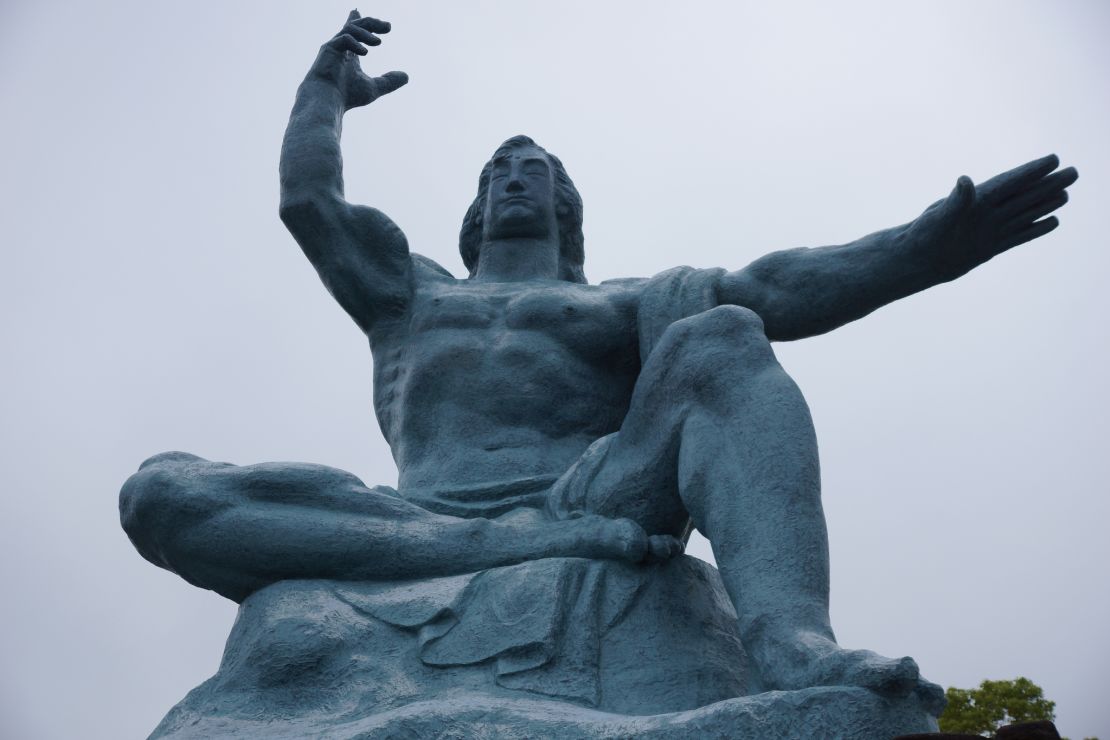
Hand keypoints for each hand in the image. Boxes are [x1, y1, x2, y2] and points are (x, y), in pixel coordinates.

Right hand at [309, 10, 407, 109]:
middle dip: (373, 23)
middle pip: (357, 25)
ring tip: (379, 42)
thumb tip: (406, 76)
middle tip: (388, 27)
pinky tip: (365, 52)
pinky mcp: (328, 48)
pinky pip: (345, 37)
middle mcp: (341, 47)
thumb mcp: (374, 88)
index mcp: (350, 54)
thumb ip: (389, 81)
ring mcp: (334, 46)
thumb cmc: (347, 96)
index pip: (355, 32)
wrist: (328, 101)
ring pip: (351, 28)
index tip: (365, 13)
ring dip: (366, 33)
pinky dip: (356, 43)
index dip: (363, 22)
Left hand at [910, 154, 1077, 280]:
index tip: (1054, 159)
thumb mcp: (940, 217)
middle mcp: (986, 213)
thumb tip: (965, 180)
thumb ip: (957, 199)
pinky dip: (1036, 229)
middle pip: (1024, 195)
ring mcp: (989, 230)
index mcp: (977, 201)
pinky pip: (1019, 236)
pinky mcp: (990, 247)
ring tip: (1066, 194)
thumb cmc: (924, 237)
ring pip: (1025, 214)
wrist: (916, 261)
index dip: (1031, 171)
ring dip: (1046, 204)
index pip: (1010, 182)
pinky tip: (1053, 222)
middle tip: (1074, 172)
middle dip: (1048, 184)